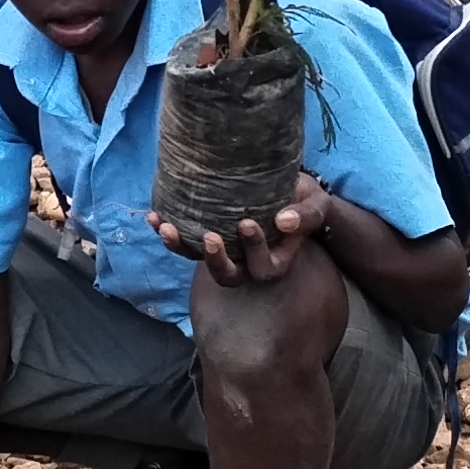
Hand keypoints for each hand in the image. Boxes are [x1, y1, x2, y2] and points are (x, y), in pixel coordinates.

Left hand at [154, 172, 324, 289]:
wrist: (287, 192)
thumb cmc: (303, 200)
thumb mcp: (315, 204)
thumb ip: (306, 216)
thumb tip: (284, 222)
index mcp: (276, 259)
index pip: (264, 267)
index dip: (254, 250)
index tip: (246, 223)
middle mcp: (246, 262)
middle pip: (227, 276)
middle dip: (215, 261)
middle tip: (209, 237)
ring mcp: (224, 251)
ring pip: (199, 261)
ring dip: (181, 247)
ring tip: (166, 228)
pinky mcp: (206, 237)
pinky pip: (185, 242)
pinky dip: (168, 232)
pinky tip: (154, 216)